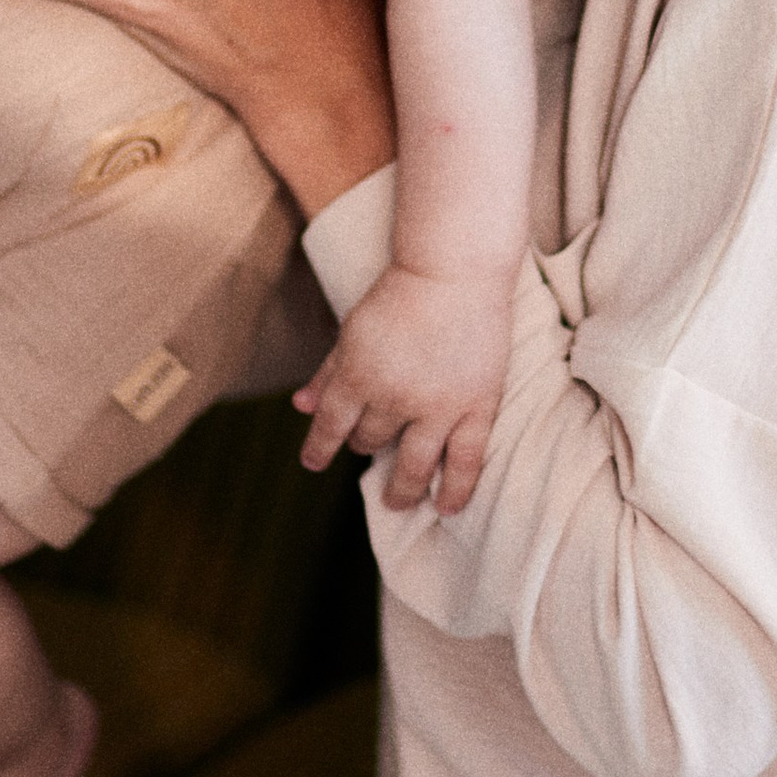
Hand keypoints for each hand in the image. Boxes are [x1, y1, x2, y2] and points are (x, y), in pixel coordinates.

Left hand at [293, 262, 508, 515]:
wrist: (455, 270)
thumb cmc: (401, 294)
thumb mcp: (354, 329)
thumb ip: (328, 370)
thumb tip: (300, 405)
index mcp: (358, 375)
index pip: (331, 425)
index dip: (319, 448)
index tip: (313, 463)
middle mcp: (394, 397)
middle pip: (371, 441)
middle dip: (366, 446)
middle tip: (371, 447)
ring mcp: (437, 406)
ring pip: (413, 464)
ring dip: (401, 488)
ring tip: (399, 500)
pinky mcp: (476, 407)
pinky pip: (465, 461)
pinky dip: (454, 488)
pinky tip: (445, 506)